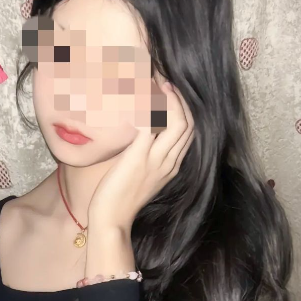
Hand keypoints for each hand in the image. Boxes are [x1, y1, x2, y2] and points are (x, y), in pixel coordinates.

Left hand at [87, 81, 194, 230]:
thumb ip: (143, 155)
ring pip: (178, 122)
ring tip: (158, 81)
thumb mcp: (139, 175)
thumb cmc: (118, 200)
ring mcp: (156, 160)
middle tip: (165, 80)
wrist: (111, 221)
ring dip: (170, 98)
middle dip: (180, 99)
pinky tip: (141, 93)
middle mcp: (169, 162)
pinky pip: (152, 124)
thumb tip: (139, 134)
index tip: (171, 92)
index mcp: (171, 166)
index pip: (189, 132)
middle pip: (189, 124)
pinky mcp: (139, 157)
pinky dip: (149, 106)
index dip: (183, 109)